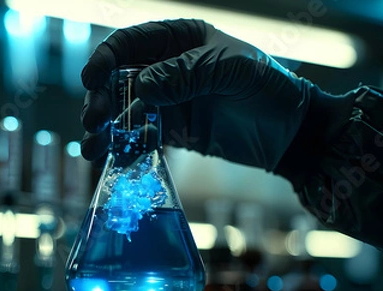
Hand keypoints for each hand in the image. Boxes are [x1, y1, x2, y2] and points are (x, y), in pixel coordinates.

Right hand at [80, 19, 350, 170]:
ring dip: (107, 127)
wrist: (291, 133)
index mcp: (181, 40)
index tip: (92, 79)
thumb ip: (186, 74)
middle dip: (102, 98)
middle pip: (120, 79)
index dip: (106, 58)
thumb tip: (141, 87)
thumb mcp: (231, 69)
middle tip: (95, 121)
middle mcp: (169, 69)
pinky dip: (126, 147)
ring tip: (94, 147)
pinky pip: (142, 136)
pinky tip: (114, 158)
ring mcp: (170, 102)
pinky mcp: (175, 132)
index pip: (131, 42)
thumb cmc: (269, 87)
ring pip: (126, 110)